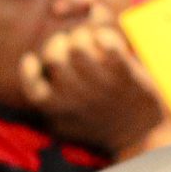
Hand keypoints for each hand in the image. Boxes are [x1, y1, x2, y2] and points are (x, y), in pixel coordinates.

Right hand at [17, 23, 170, 157]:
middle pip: (55, 57)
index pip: (33, 89)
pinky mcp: (125, 76)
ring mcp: (101, 86)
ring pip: (79, 47)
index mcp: (61, 110)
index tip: (32, 59)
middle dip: (58, 42)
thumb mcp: (70, 126)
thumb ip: (52, 108)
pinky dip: (105, 37)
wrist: (141, 136)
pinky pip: (109, 47)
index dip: (28, 71)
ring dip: (82, 35)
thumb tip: (33, 82)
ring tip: (89, 38)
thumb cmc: (102, 127)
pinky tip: (106, 39)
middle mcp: (78, 98)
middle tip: (69, 42)